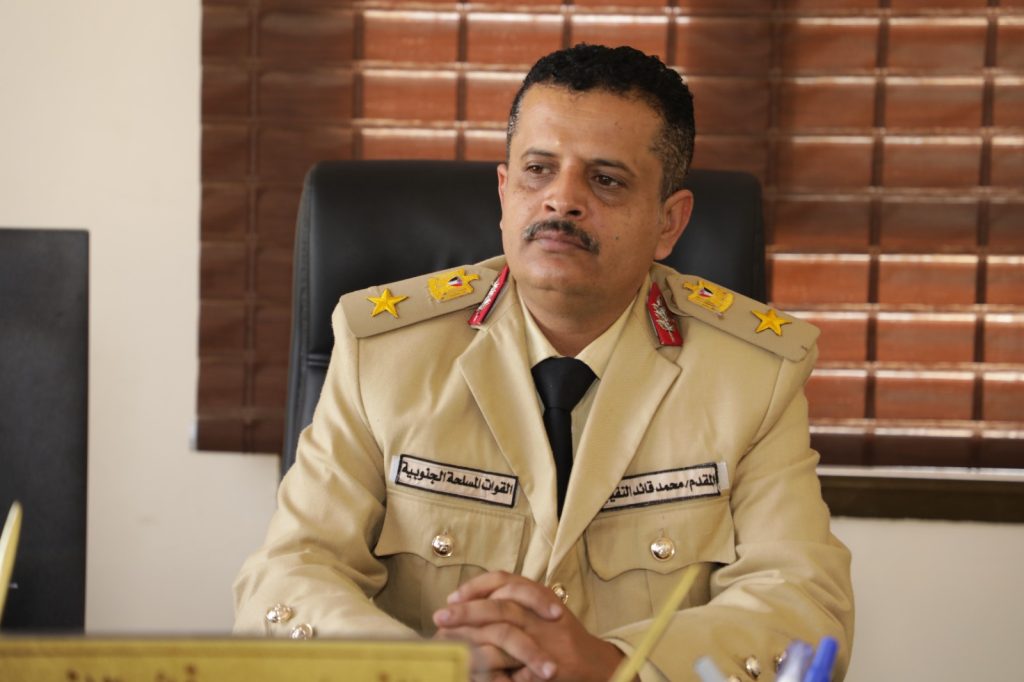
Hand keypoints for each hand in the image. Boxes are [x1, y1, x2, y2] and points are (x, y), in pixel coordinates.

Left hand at [432, 571, 628, 681]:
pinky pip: (519, 669)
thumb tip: (466, 603)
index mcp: (539, 598)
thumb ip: (512, 603)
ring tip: (453, 646)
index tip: (452, 598)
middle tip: (441, 617)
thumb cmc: (563, 638)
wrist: (598, 665)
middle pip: (501, 605)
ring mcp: (548, 642)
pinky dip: (497, 674)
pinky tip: (480, 676)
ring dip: (476, 640)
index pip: (504, 580)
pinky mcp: (549, 668)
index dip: (476, 587)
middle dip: (468, 611)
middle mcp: (543, 616)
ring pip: (507, 633)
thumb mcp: (540, 611)